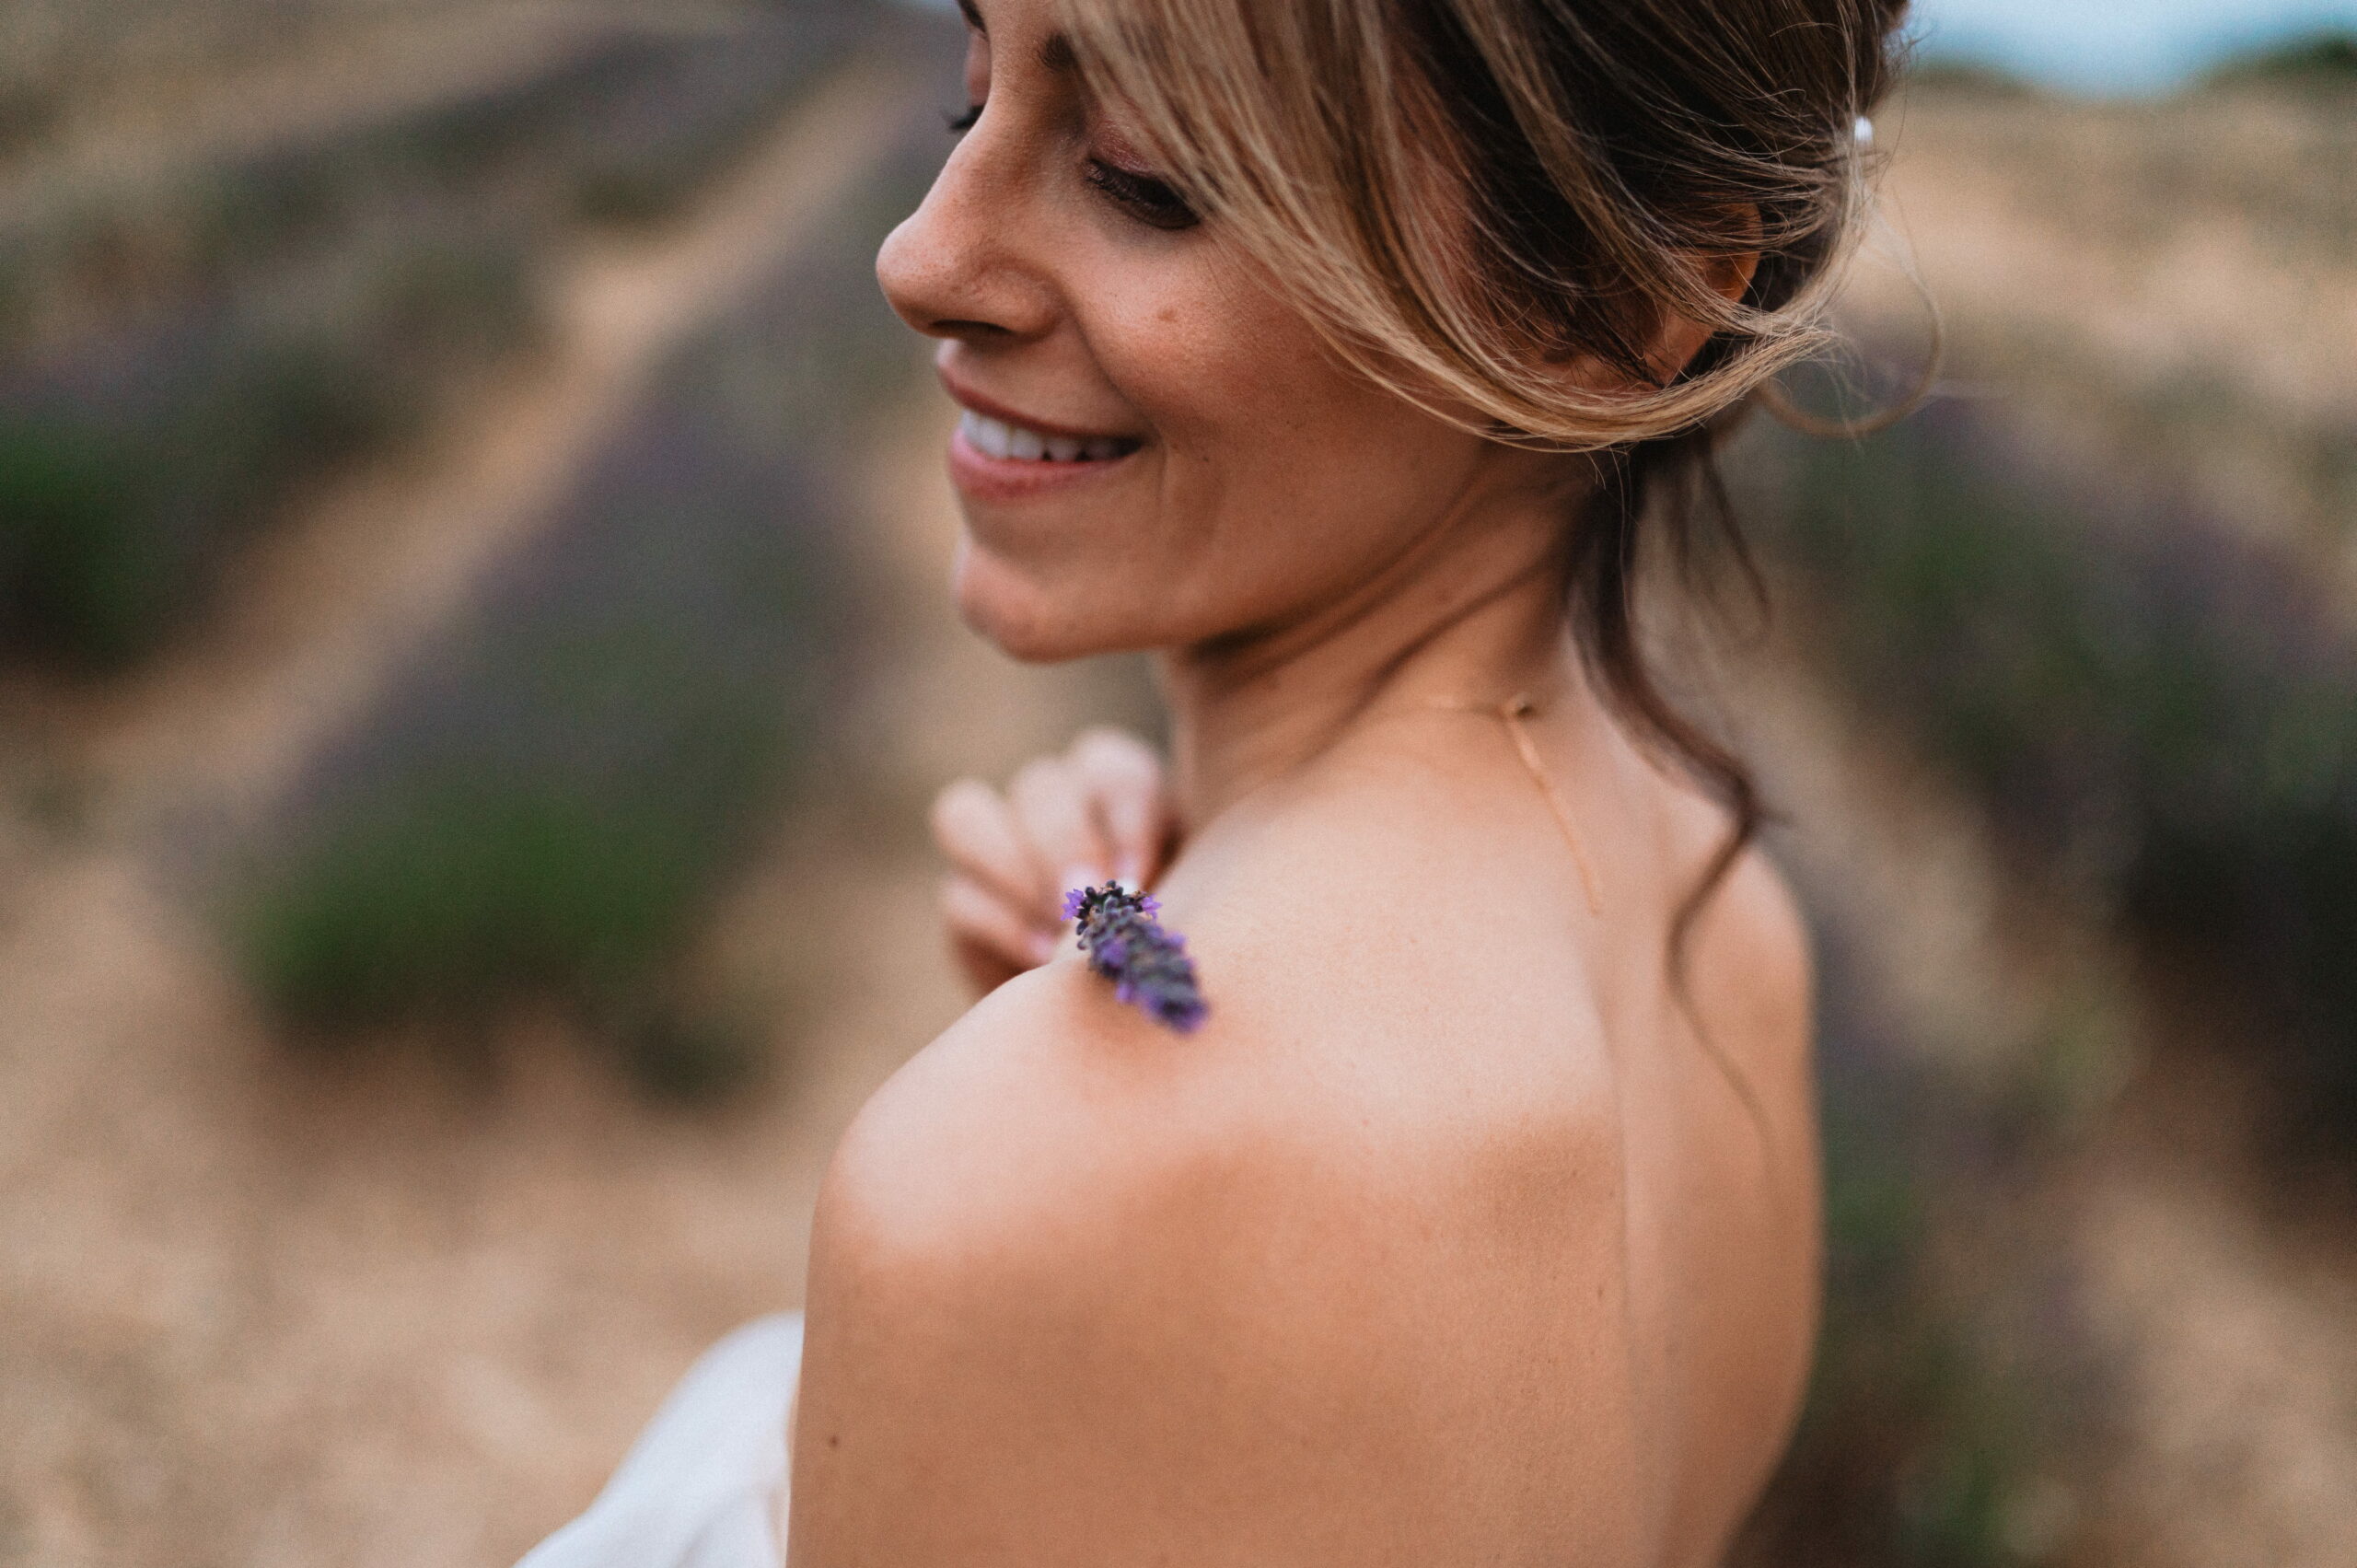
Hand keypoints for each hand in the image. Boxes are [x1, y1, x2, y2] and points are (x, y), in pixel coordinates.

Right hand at [930, 727, 1174, 996]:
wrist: (1131, 1005)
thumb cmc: (1176, 943)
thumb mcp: (1195, 906)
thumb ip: (1171, 888)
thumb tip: (1131, 897)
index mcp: (1122, 786)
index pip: (1112, 772)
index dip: (1124, 824)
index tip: (1137, 885)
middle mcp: (1057, 798)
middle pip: (1038, 785)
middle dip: (1062, 844)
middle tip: (1083, 903)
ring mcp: (999, 842)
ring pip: (965, 814)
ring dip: (1009, 871)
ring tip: (1054, 932)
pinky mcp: (966, 898)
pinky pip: (959, 895)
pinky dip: (999, 926)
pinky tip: (1041, 961)